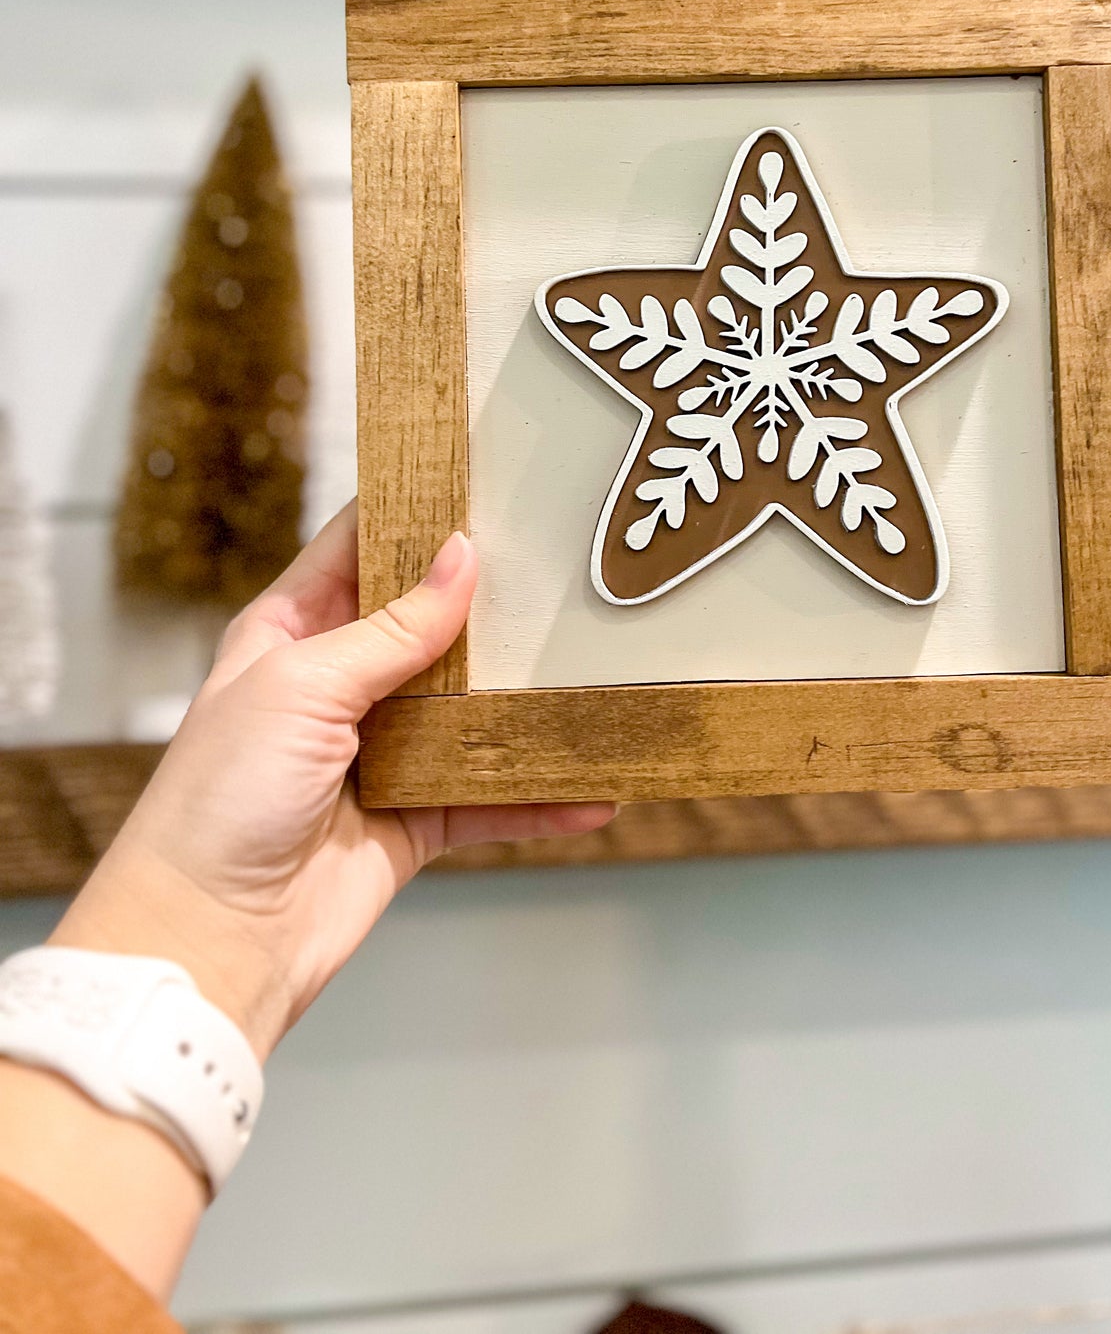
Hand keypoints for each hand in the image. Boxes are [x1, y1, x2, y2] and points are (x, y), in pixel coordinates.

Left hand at [55, 503, 615, 1061]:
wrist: (210, 940)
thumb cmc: (221, 800)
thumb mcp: (303, 686)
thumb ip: (392, 628)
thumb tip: (461, 558)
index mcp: (291, 634)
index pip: (358, 549)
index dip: (412, 510)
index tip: (479, 475)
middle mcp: (339, 687)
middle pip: (430, 626)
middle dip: (490, 602)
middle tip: (561, 564)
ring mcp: (380, 755)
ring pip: (471, 712)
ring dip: (527, 700)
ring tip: (595, 667)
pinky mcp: (413, 822)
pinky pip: (490, 798)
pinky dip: (540, 797)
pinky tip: (593, 787)